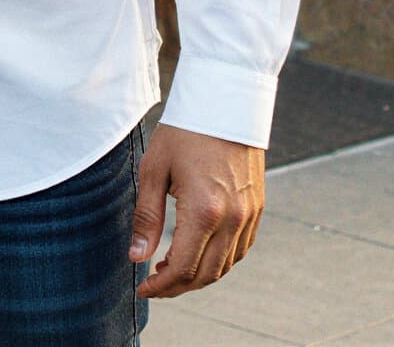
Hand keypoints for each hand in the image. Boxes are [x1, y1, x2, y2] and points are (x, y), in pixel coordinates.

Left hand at [131, 125, 264, 298]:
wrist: (226, 104)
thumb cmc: (185, 132)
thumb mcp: (154, 170)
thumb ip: (146, 217)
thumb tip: (137, 256)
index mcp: (204, 210)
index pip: (182, 267)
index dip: (160, 286)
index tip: (142, 288)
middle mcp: (233, 219)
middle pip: (206, 274)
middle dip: (177, 287)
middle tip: (153, 284)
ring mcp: (249, 216)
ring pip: (226, 266)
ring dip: (198, 276)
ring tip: (170, 270)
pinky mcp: (257, 209)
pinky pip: (240, 250)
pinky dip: (219, 261)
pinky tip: (198, 254)